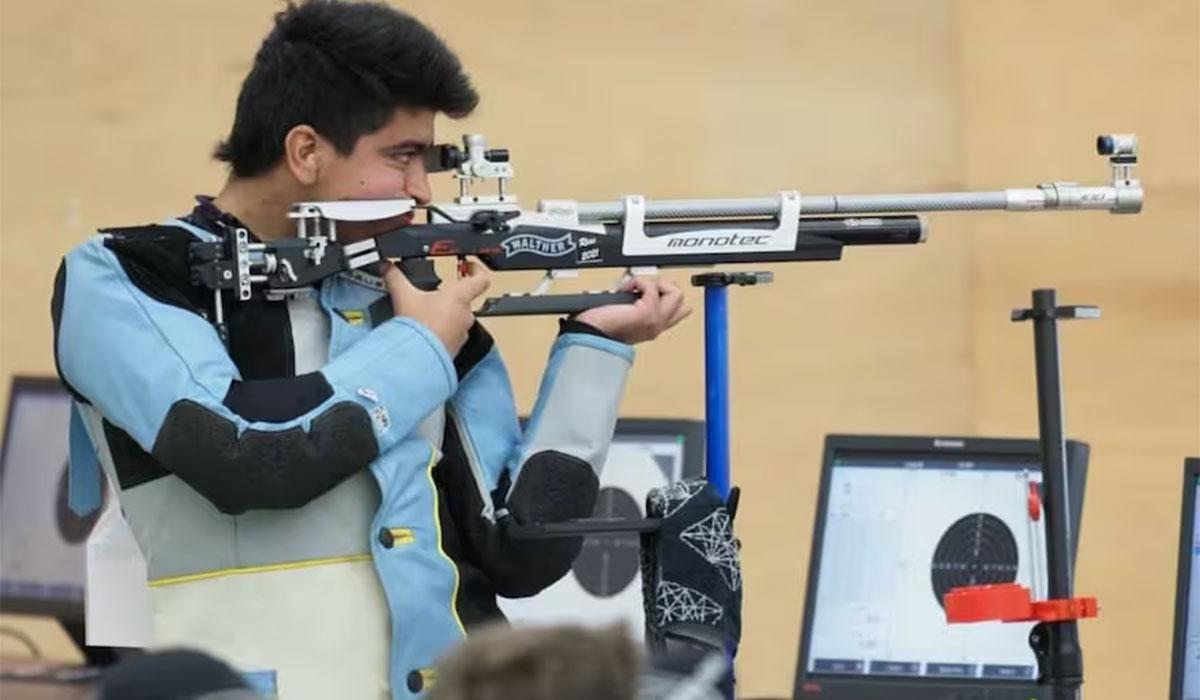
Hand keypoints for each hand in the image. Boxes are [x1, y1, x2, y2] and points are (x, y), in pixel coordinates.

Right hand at [382, 260, 490, 353]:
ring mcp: (462, 333)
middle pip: (466, 299)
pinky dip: (442, 330)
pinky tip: (425, 330)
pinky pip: (452, 334)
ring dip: (445, 314)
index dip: (477, 269)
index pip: (481, 279)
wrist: (418, 360)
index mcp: (459, 298)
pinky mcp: (455, 347)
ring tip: (426, 314)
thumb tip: (388, 268)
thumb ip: (396, 278)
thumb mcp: (404, 297)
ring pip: (458, 318)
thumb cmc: (419, 330)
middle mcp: (465, 315)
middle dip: (450, 296)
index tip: (469, 266)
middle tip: (435, 293)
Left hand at [573, 277, 691, 343]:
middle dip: (665, 285)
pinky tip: (626, 289)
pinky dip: (638, 281)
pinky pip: (652, 286)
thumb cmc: (600, 326)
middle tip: (644, 287)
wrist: (590, 333)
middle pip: (681, 299)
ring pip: (676, 292)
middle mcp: (658, 326)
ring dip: (654, 282)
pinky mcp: (648, 313)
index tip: (649, 287)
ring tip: (636, 287)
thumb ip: (638, 305)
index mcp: (654, 328)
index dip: (667, 293)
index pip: (680, 310)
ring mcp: (655, 320)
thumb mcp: (625, 315)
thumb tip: (640, 288)